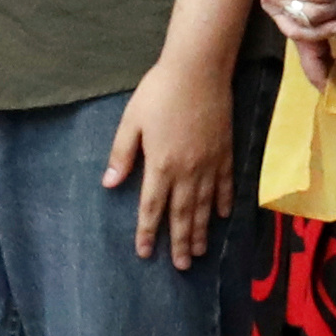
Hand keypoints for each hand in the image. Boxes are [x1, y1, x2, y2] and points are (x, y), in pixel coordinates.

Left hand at [101, 57, 231, 268]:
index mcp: (160, 165)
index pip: (152, 207)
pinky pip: (226, 185)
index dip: (147, 232)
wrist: (199, 69)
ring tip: (199, 252)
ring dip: (200, 231)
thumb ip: (122, 154)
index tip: (145, 253)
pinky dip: (224, 203)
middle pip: (182, 215)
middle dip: (179, 242)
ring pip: (204, 206)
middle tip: (180, 266)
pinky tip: (222, 217)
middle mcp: (187, 171)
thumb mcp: (131, 121)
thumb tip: (109, 184)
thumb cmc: (159, 92)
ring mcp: (210, 164)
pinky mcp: (226, 153)